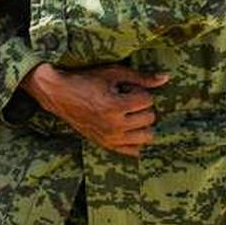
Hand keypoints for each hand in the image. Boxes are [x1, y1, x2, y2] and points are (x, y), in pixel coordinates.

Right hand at [24, 63, 169, 156]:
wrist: (59, 95)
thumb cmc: (86, 80)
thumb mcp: (113, 73)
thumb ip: (141, 77)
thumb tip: (165, 78)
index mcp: (115, 106)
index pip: (147, 101)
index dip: (140, 91)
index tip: (127, 88)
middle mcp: (114, 126)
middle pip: (149, 118)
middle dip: (142, 107)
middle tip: (127, 100)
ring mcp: (110, 138)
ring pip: (147, 136)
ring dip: (142, 123)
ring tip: (129, 114)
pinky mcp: (106, 145)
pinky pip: (134, 151)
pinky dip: (137, 140)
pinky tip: (129, 127)